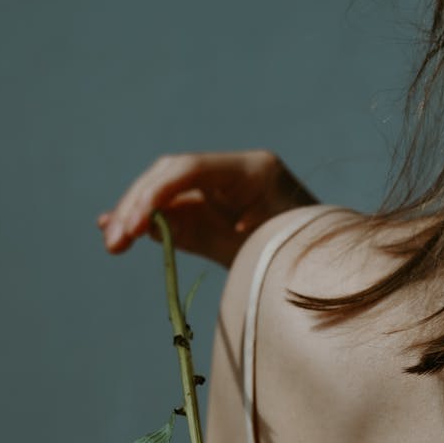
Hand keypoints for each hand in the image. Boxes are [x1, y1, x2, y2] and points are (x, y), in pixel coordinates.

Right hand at [97, 150, 317, 267]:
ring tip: (112, 243)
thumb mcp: (266, 253)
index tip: (133, 226)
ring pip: (166, 194)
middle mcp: (232, 174)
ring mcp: (221, 192)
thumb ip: (212, 239)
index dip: (156, 194)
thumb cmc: (308, 262)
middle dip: (138, 207)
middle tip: (115, 242)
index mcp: (253, 170)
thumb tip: (151, 230)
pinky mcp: (214, 213)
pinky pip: (174, 213)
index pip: (189, 169)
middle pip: (170, 176)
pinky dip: (147, 222)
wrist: (332, 273)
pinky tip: (116, 230)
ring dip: (135, 216)